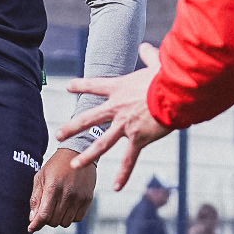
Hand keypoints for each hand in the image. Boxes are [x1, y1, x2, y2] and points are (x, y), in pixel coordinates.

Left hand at [28, 148, 97, 231]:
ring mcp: (79, 198)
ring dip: (58, 219)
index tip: (30, 228)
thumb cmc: (55, 165)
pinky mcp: (88, 199)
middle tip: (45, 210)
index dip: (36, 225)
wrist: (77, 153)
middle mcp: (67, 194)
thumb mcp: (40, 177)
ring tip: (57, 207)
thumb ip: (36, 198)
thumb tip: (32, 218)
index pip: (44, 215)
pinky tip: (67, 207)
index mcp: (53, 187)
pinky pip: (77, 219)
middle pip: (54, 221)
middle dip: (46, 219)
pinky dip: (70, 217)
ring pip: (65, 222)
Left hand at [54, 42, 172, 190]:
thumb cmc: (167, 76)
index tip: (68, 87)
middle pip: (88, 118)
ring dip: (86, 155)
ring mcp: (125, 125)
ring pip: (101, 143)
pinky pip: (128, 159)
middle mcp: (116, 108)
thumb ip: (149, 55)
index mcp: (119, 88)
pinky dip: (123, 174)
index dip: (80, 86)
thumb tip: (146, 46)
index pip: (95, 85)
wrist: (175, 93)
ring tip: (74, 164)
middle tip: (58, 134)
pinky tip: (116, 187)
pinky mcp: (138, 139)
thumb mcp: (157, 63)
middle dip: (72, 127)